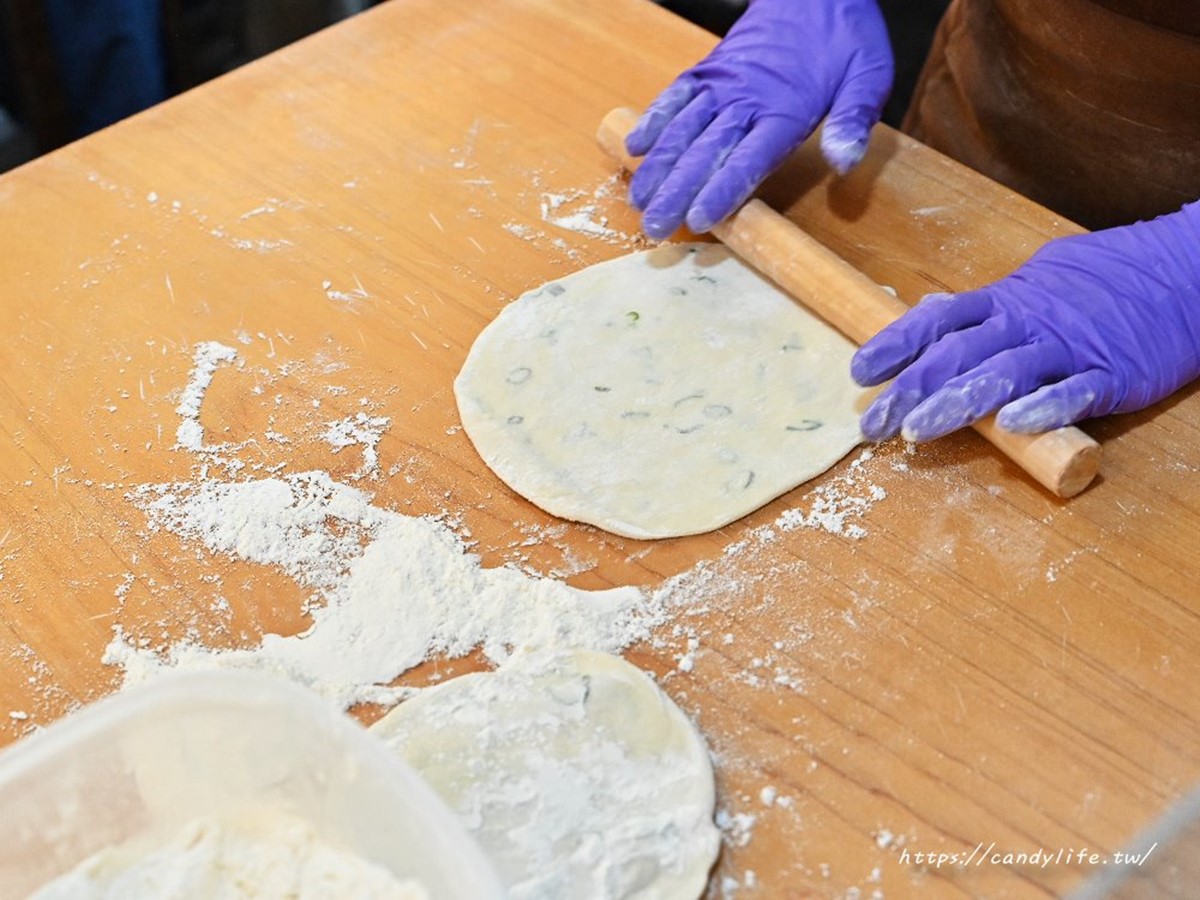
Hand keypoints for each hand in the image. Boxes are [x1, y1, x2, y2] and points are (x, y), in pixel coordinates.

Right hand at [625, 0, 892, 239]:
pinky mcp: (708, 71)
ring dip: (658, 167)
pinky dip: (653, 120)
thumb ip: (854, 119)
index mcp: (786, 110)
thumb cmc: (845, 38)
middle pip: (704, 152)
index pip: (747, 158)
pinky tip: (634, 148)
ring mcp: (722, 84)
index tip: (699, 219)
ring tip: (637, 201)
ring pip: (682, 129)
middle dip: (676, 192)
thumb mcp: (869, 75)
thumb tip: (845, 162)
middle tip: (652, 227)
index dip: (721, 190)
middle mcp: (746, 99)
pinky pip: (675, 96)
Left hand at [851, 202, 1199, 441]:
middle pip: (959, 353)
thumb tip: (929, 315)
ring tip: (917, 433)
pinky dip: (1045, 407)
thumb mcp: (1037, 282)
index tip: (859, 372)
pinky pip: (1075, 392)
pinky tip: (1014, 426)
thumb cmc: (1105, 280)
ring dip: (957, 404)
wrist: (1187, 269)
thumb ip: (985, 309)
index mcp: (1007, 300)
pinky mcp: (1113, 373)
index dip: (895, 344)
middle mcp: (1030, 321)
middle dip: (910, 390)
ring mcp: (1071, 347)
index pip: (938, 319)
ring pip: (1004, 374)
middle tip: (871, 425)